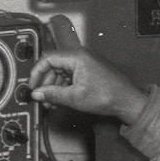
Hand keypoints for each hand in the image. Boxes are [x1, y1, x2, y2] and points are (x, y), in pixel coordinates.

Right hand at [28, 48, 148, 124]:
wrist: (127, 101)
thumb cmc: (108, 95)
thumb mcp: (75, 97)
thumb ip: (53, 94)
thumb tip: (37, 93)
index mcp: (76, 57)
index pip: (47, 59)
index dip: (37, 73)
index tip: (32, 86)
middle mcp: (79, 57)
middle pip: (53, 66)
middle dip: (45, 83)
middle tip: (41, 98)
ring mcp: (84, 64)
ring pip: (60, 73)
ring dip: (53, 88)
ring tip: (51, 103)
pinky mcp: (87, 72)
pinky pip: (69, 77)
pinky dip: (62, 88)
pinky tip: (60, 100)